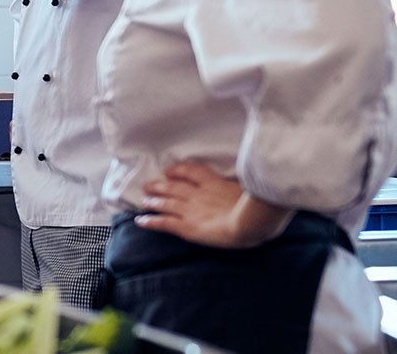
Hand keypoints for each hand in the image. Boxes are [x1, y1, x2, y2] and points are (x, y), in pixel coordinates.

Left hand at [136, 161, 292, 248]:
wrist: (248, 222)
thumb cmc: (256, 207)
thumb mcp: (249, 188)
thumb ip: (242, 184)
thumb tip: (250, 180)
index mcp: (213, 183)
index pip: (191, 171)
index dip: (178, 170)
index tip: (169, 170)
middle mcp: (197, 194)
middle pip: (173, 187)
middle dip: (159, 186)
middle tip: (147, 185)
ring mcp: (189, 210)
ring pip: (165, 203)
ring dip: (153, 202)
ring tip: (144, 201)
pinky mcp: (186, 226)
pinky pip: (164, 222)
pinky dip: (151, 221)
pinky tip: (141, 222)